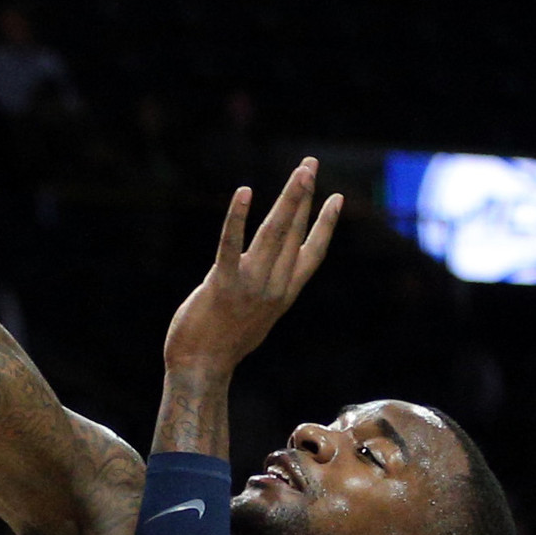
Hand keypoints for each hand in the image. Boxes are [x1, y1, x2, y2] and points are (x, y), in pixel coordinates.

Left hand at [162, 162, 341, 377]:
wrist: (200, 371)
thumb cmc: (220, 345)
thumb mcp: (253, 318)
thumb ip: (263, 294)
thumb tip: (268, 279)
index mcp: (283, 294)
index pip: (311, 252)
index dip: (325, 224)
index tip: (335, 198)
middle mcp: (273, 287)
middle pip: (294, 232)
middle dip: (303, 195)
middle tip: (310, 164)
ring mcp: (250, 285)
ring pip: (275, 233)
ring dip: (289, 198)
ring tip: (301, 171)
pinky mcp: (221, 284)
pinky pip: (231, 245)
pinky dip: (237, 218)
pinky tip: (244, 193)